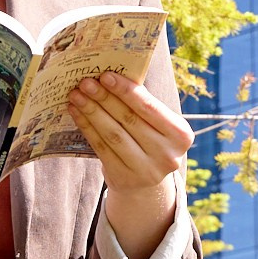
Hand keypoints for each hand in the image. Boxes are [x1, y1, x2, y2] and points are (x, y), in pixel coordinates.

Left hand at [66, 72, 192, 192]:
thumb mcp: (158, 125)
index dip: (126, 91)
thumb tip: (111, 77)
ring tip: (77, 95)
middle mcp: (167, 155)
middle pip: (129, 120)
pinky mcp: (124, 178)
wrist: (145, 182)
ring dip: (92, 111)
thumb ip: (143, 105)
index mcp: (180, 135)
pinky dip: (87, 128)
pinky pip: (101, 148)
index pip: (150, 108)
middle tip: (85, 82)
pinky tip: (77, 113)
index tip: (105, 75)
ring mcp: (146, 170)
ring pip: (113, 134)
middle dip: (105, 98)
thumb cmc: (150, 141)